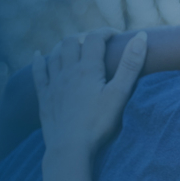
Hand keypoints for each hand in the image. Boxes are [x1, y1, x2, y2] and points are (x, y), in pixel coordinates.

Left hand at [34, 28, 147, 154]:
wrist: (70, 147)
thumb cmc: (98, 122)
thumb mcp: (120, 93)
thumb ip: (130, 65)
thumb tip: (141, 37)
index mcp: (88, 69)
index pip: (94, 39)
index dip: (105, 33)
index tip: (116, 35)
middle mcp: (67, 71)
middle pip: (72, 43)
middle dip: (84, 37)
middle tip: (97, 42)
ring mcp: (54, 83)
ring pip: (55, 55)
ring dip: (65, 46)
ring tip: (74, 46)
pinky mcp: (44, 97)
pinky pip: (38, 73)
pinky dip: (38, 61)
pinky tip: (38, 55)